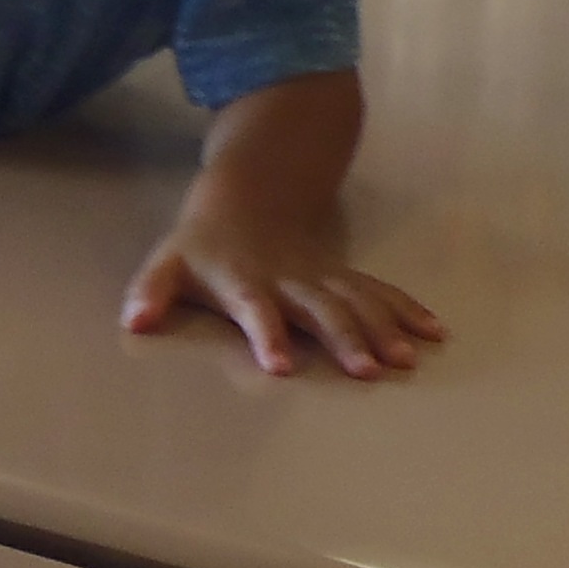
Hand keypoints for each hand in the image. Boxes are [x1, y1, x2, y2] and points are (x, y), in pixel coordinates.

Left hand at [121, 193, 441, 377]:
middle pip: (320, 308)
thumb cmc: (201, 246)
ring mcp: (322, 276)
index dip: (265, 334)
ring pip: (357, 300)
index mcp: (243, 280)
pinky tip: (435, 332)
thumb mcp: (167, 264)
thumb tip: (133, 321)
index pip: (253, 308)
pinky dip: (407, 309)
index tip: (279, 365)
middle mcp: (289, 279)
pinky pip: (380, 292)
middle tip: (368, 371)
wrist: (248, 196)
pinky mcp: (343, 276)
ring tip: (404, 360)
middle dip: (345, 337)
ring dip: (382, 328)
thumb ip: (150, 291)